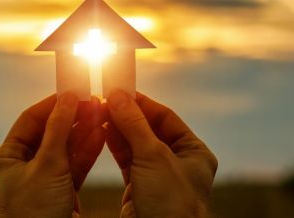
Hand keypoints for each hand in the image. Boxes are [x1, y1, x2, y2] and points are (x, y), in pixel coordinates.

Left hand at [0, 93, 104, 217]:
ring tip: (101, 114)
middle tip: (93, 103)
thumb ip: (58, 129)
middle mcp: (24, 166)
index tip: (71, 92)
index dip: (51, 104)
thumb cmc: (35, 212)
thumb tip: (68, 98)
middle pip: (50, 132)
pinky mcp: (61, 190)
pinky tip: (100, 135)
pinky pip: (75, 164)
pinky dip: (88, 150)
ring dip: (83, 132)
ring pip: (66, 148)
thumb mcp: (46, 165)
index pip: (30, 120)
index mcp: (8, 158)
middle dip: (72, 118)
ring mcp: (44, 178)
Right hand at [105, 91, 217, 217]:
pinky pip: (126, 160)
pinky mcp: (139, 187)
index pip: (165, 117)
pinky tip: (103, 132)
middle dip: (127, 115)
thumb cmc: (171, 203)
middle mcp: (177, 162)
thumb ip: (135, 124)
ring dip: (118, 128)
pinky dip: (114, 145)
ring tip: (100, 113)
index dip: (143, 103)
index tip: (121, 90)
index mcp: (193, 152)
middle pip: (148, 129)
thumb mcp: (154, 156)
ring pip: (135, 144)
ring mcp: (158, 175)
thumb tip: (118, 95)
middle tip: (105, 100)